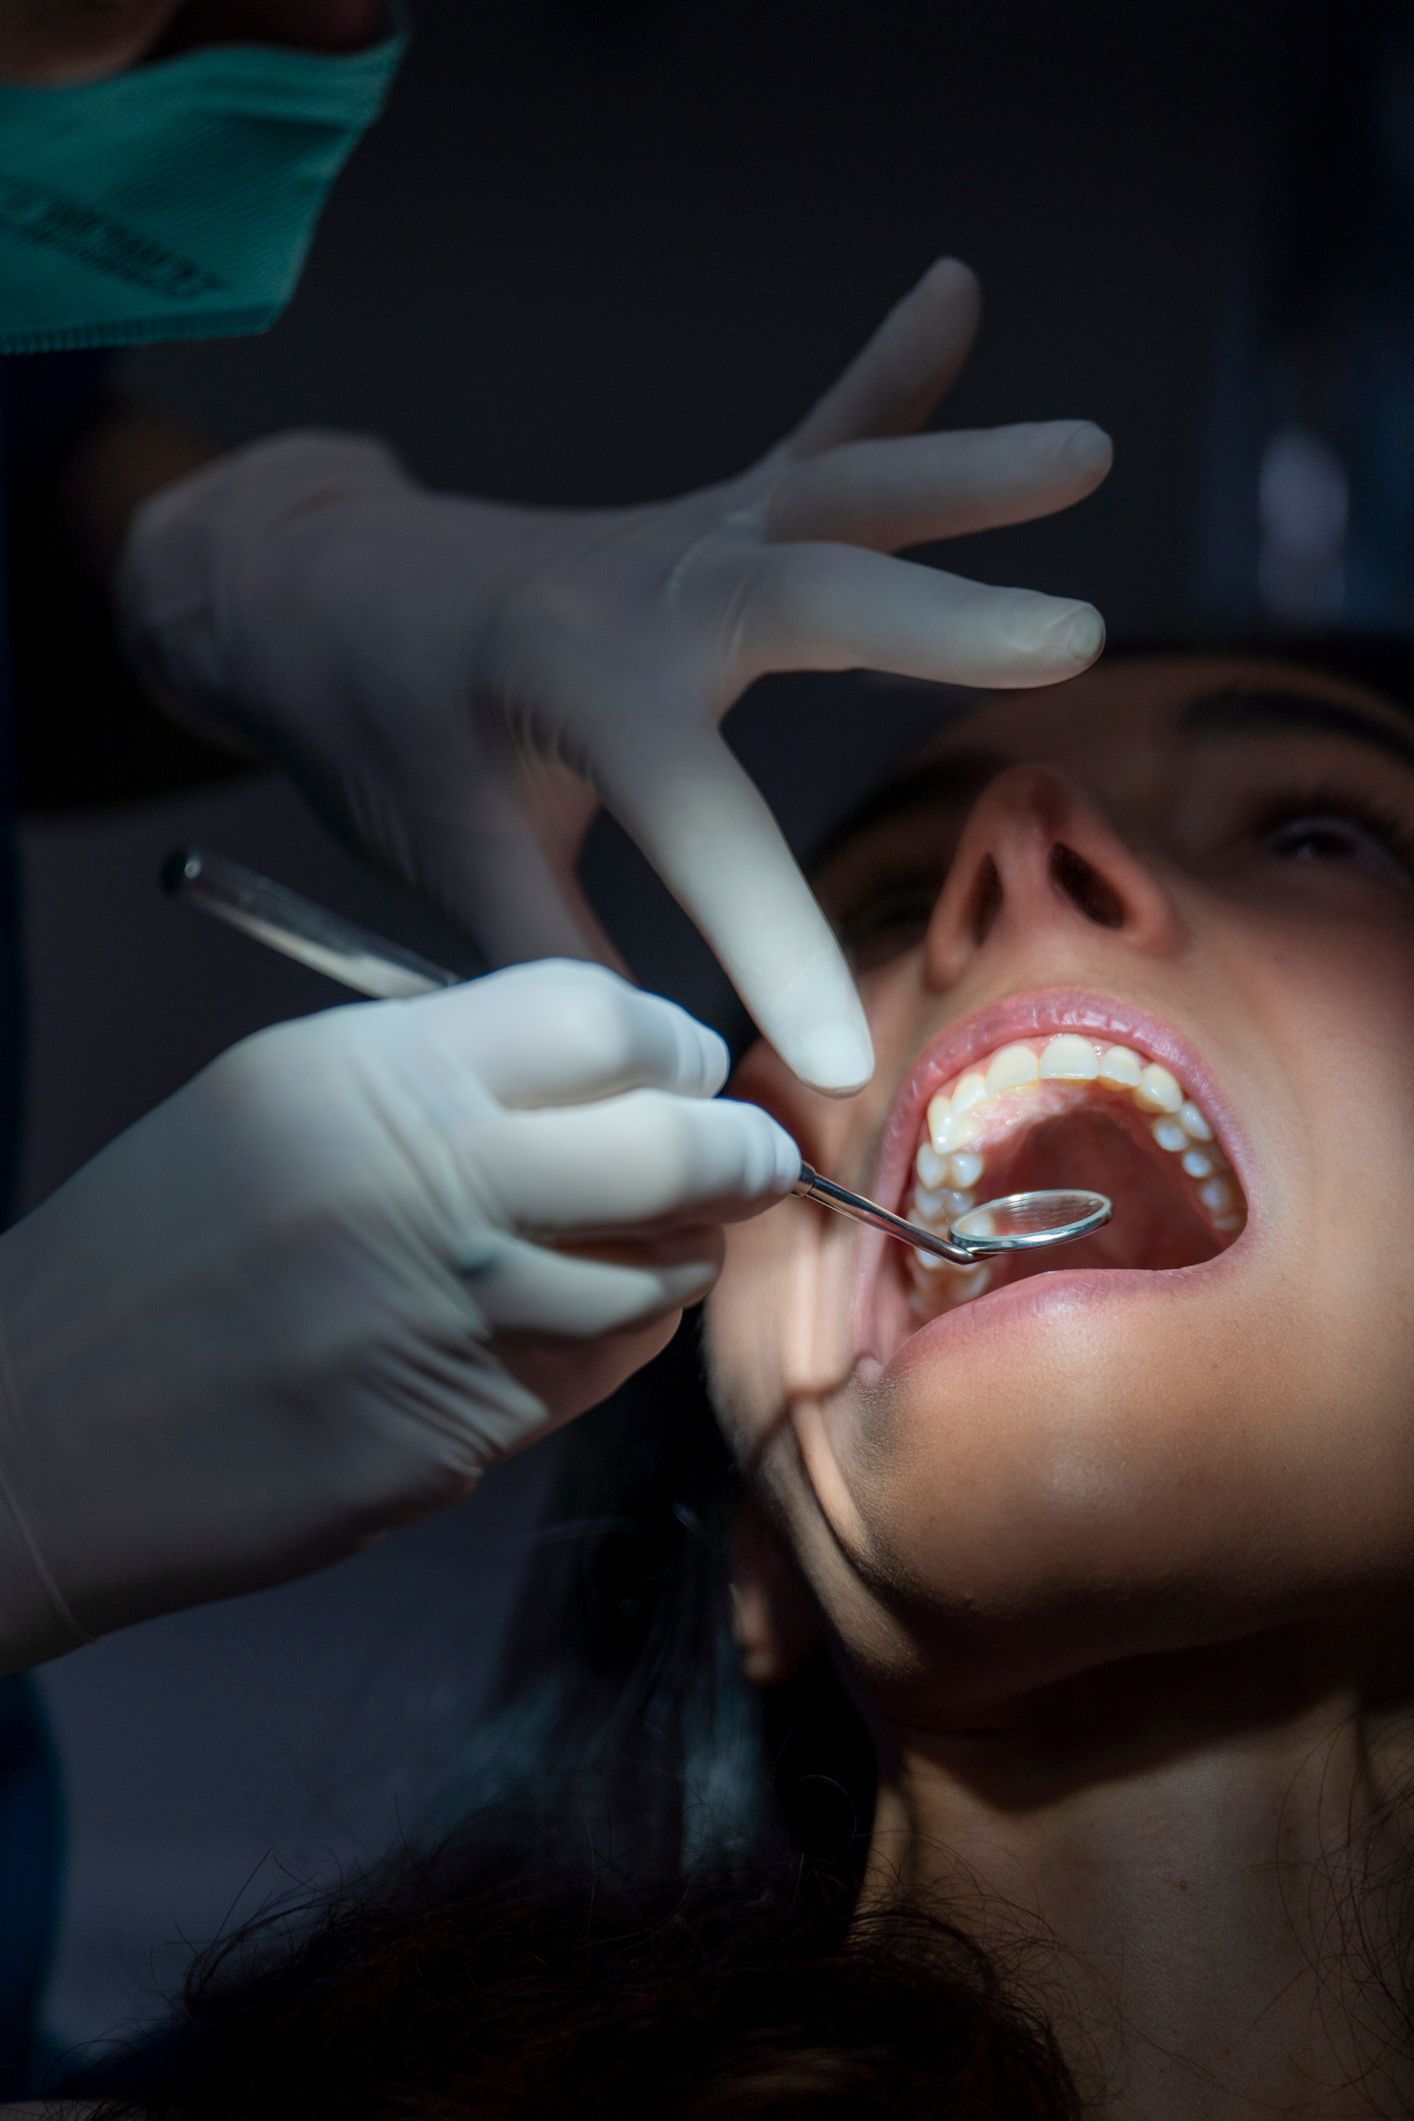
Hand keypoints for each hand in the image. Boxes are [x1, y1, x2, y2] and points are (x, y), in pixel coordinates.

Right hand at [0, 963, 795, 1670]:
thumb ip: (446, 1071)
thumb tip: (618, 1074)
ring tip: (652, 1243)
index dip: (673, 1043)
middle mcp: (426, 1186)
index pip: (603, 1019)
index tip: (687, 1066)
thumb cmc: (158, 1246)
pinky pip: (599, 1374)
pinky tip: (571, 1322)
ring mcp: (450, 1321)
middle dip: (741, 1151)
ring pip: (661, 1274)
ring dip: (682, 1256)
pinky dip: (617, 1342)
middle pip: (674, 1145)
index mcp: (371, 1075)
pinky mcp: (457, 1435)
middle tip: (751, 1156)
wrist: (39, 1428)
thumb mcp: (276, 1095)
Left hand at [120, 260, 1110, 1092]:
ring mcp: (682, 538)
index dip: (770, 942)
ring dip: (961, 475)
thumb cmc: (374, 726)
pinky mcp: (704, 521)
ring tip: (1088, 450)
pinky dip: (890, 376)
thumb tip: (654, 1076)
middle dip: (935, 618)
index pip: (696, 822)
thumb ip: (547, 959)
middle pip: (804, 592)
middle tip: (1064, 639)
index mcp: (570, 682)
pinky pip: (811, 442)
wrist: (312, 586)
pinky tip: (957, 289)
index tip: (837, 1062)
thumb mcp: (442, 854)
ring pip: (834, 491)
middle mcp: (642, 589)